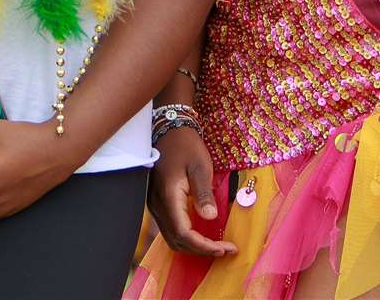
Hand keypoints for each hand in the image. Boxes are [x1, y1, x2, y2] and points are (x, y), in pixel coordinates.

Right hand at [148, 127, 235, 257]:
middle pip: (177, 240)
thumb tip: (210, 217)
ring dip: (193, 245)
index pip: (184, 233)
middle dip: (200, 250)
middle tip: (225, 249)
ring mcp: (155, 205)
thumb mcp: (200, 166)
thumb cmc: (186, 146)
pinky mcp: (157, 203)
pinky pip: (170, 228)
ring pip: (172, 237)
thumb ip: (203, 193)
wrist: (169, 129)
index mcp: (168, 196)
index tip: (225, 248)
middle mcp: (157, 205)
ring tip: (215, 245)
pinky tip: (201, 233)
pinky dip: (186, 236)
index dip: (204, 246)